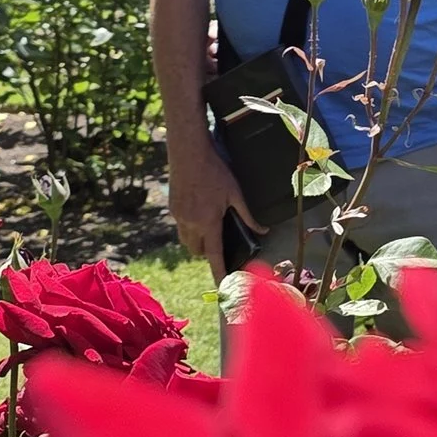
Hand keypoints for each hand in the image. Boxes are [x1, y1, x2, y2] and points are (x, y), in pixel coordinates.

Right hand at [168, 143, 262, 279]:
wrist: (188, 153)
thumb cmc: (215, 171)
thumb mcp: (235, 193)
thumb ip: (248, 216)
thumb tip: (263, 230)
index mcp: (208, 222)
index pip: (214, 255)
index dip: (219, 271)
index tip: (222, 284)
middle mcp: (190, 223)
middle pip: (198, 251)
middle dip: (209, 253)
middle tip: (222, 243)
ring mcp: (179, 217)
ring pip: (187, 242)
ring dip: (198, 242)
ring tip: (211, 229)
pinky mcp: (172, 209)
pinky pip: (181, 227)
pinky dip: (191, 228)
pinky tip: (200, 214)